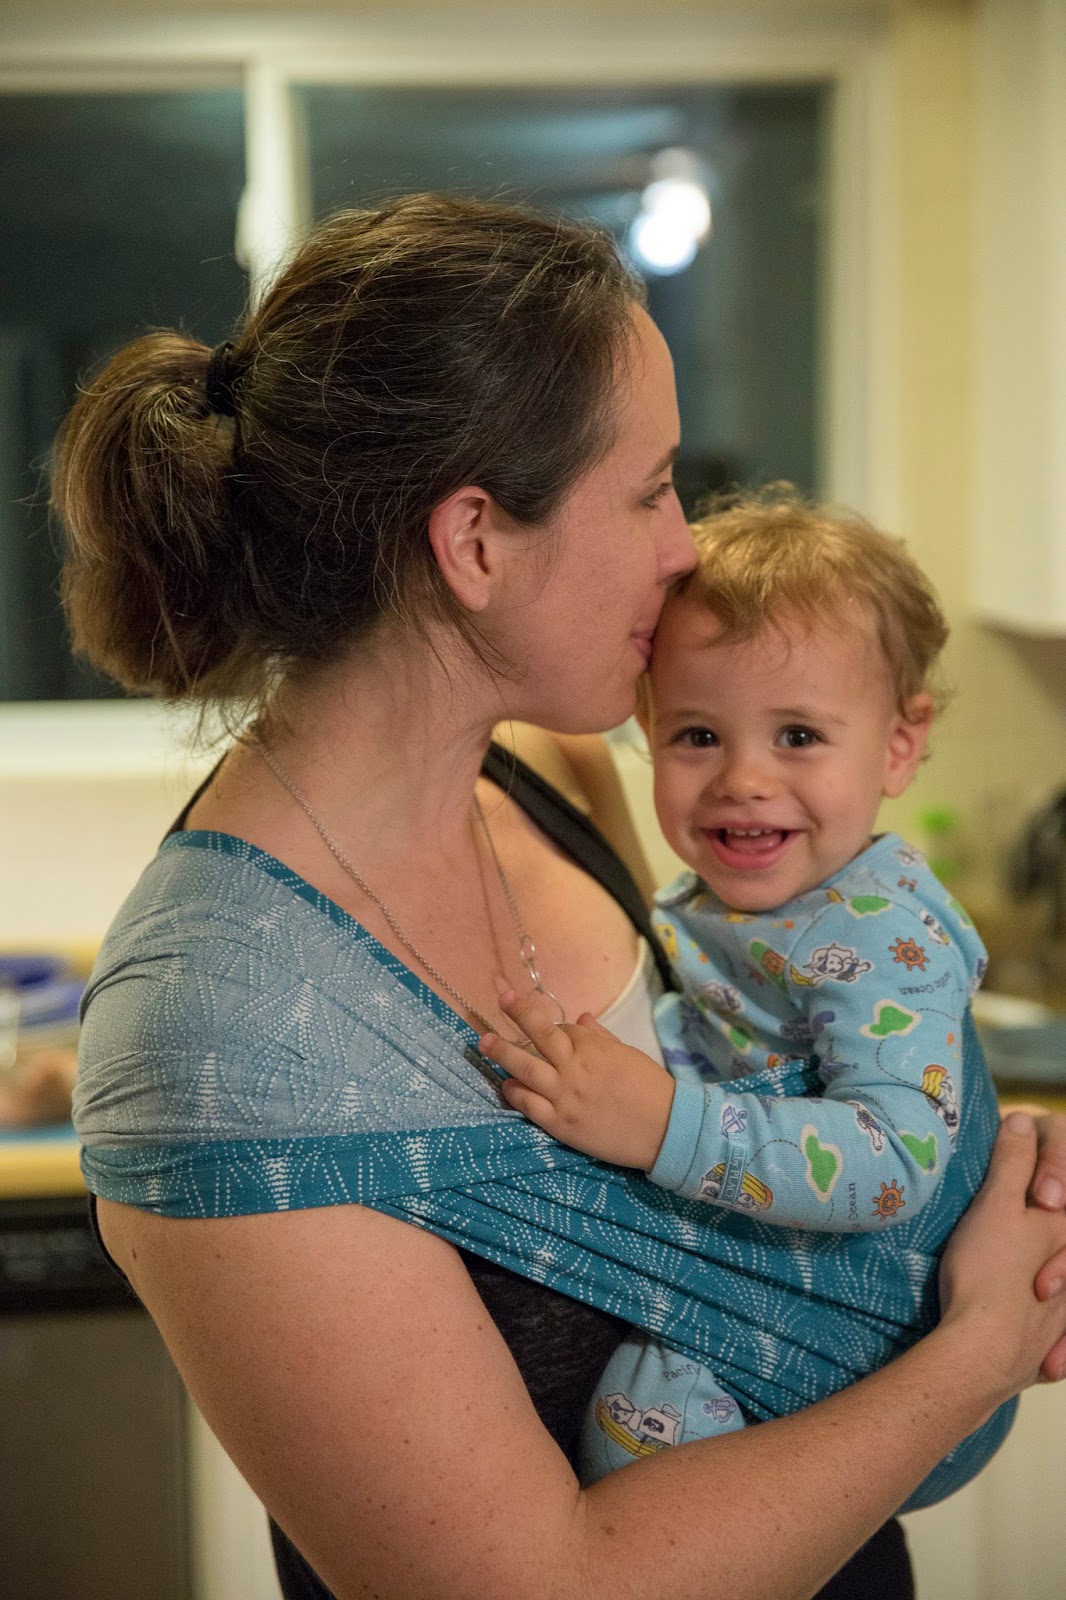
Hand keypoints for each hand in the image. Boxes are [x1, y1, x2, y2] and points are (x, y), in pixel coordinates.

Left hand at [479, 988, 674, 1170]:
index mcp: (593, 1048)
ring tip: (484, 1043)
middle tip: (502, 999)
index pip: (562, 1028)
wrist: (666, 1129)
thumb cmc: (651, 1088)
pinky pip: (530, 1106)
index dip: (552, 1027)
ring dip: (503, 1054)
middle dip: (519, 1014)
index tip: (546, 1028)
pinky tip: (505, 1085)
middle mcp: (575, 1068)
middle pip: (540, 1035)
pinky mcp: (561, 1124)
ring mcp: (565, 1096)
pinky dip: (515, 1093)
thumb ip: (600, 1036)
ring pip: (526, 1069)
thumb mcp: (627, 1054)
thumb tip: (580, 1018)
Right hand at [939, 1113, 1065, 1395]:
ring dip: (1053, 1281)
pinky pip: (1058, 1335)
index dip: (1052, 1174)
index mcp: (1063, 1228)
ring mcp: (1063, 1309)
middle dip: (1049, 1218)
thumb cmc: (987, 1270)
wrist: (980, 1352)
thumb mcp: (995, 1204)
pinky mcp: (1047, 1342)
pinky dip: (1056, 1341)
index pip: (1063, 1190)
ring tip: (1040, 1291)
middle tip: (1037, 1221)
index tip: (1035, 1192)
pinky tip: (1050, 1354)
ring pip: (1062, 1286)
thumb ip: (1012, 1160)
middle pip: (1062, 1244)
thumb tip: (1021, 1119)